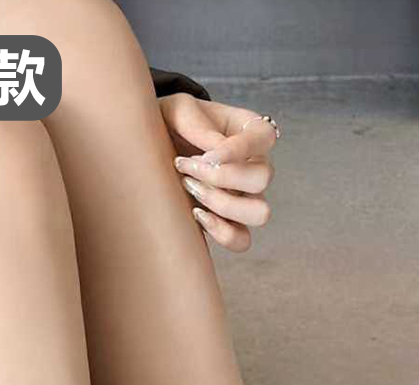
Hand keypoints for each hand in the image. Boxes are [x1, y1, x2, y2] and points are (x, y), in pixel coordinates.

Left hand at [159, 94, 277, 252]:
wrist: (156, 150)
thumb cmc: (173, 124)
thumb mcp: (178, 111)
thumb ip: (197, 125)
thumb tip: (216, 153)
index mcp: (251, 132)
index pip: (263, 137)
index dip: (236, 151)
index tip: (205, 156)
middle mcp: (256, 166)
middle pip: (262, 178)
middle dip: (222, 178)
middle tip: (188, 169)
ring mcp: (248, 197)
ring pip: (259, 213)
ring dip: (223, 205)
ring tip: (191, 189)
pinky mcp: (233, 222)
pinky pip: (242, 240)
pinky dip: (221, 232)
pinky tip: (196, 214)